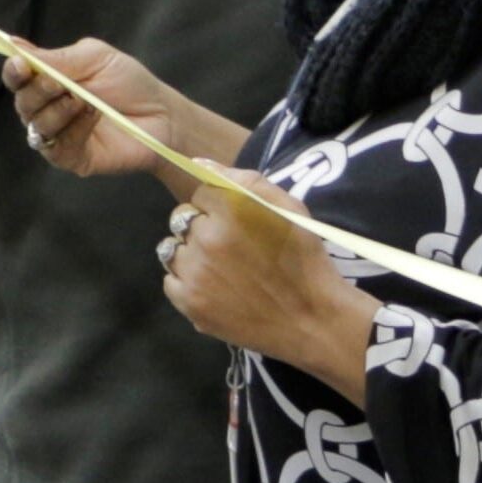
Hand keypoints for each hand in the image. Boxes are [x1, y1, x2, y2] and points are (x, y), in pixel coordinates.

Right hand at [9, 38, 188, 185]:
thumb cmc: (130, 84)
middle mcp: (46, 109)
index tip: (20, 64)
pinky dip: (74, 128)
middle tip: (59, 84)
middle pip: (22, 103)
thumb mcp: (96, 59)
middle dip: (38, 91)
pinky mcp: (71, 158)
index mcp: (47, 81)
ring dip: (58, 110)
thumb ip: (58, 58)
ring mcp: (57, 135)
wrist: (162, 116)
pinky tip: (93, 116)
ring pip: (37, 125)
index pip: (17, 78)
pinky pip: (57, 146)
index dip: (14, 71)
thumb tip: (15, 46)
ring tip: (84, 100)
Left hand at [159, 184, 374, 383]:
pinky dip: (187, 281)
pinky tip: (215, 287)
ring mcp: (195, 273)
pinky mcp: (190, 303)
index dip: (221, 205)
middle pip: (183, 219)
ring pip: (172, 248)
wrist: (311, 319)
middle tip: (233, 247)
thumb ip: (244, 180)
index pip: (202, 192)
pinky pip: (170, 280)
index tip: (240, 222)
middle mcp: (207, 238)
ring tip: (222, 268)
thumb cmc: (304, 258)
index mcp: (232, 210)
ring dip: (191, 253)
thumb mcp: (288, 207)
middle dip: (203, 227)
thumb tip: (199, 163)